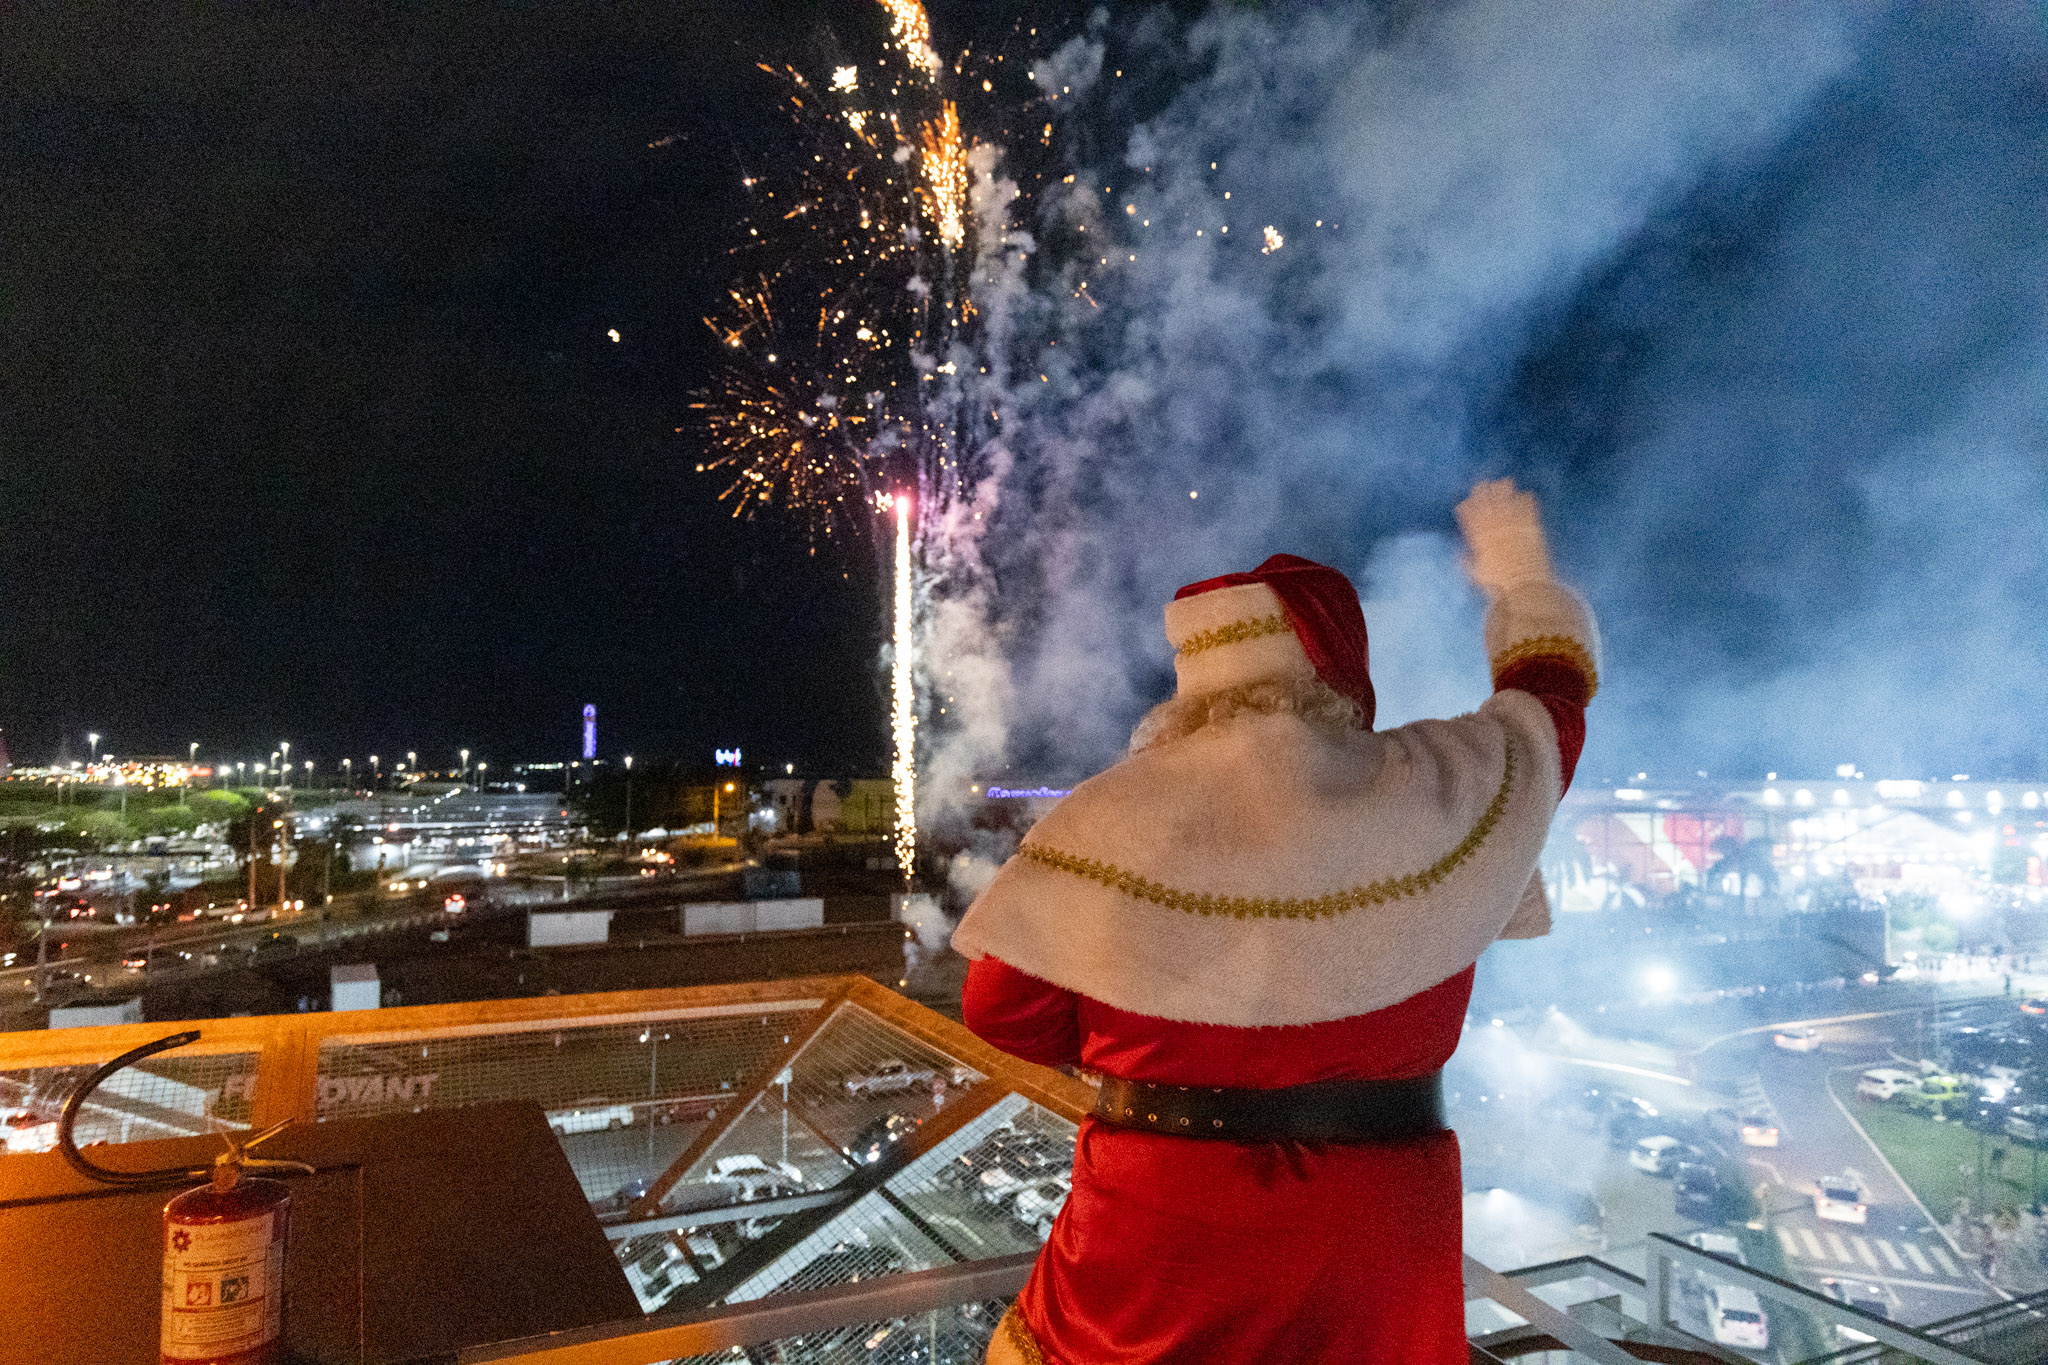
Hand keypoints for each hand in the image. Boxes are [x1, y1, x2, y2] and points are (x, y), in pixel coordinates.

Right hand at [1454, 477, 1552, 594]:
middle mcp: (1496, 530)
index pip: (1471, 519)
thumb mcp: (1476, 575)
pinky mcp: (1532, 529)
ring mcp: (1515, 527)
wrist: (1524, 587)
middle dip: (1484, 493)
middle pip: (1488, 506)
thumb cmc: (1498, 585)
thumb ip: (1468, 562)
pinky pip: (1528, 510)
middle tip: (1483, 483)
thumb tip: (1461, 555)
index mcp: (1481, 540)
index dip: (1468, 508)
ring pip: (1507, 504)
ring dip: (1505, 492)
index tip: (1465, 501)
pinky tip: (1526, 493)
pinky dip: (1527, 501)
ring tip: (1504, 481)